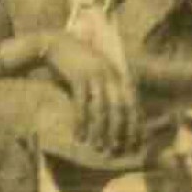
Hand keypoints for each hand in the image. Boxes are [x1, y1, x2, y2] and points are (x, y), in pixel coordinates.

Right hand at [43, 33, 138, 153]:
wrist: (56, 43)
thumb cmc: (78, 62)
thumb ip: (110, 88)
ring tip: (99, 147)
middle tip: (118, 148)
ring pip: (102, 109)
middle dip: (121, 131)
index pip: (133, 102)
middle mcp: (110, 75)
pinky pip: (82, 105)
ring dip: (101, 131)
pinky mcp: (78, 77)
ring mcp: (94, 75)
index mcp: (118, 74)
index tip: (136, 141)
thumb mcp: (99, 71)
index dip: (135, 123)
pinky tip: (79, 136)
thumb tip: (118, 114)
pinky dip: (81, 123)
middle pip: (121, 107)